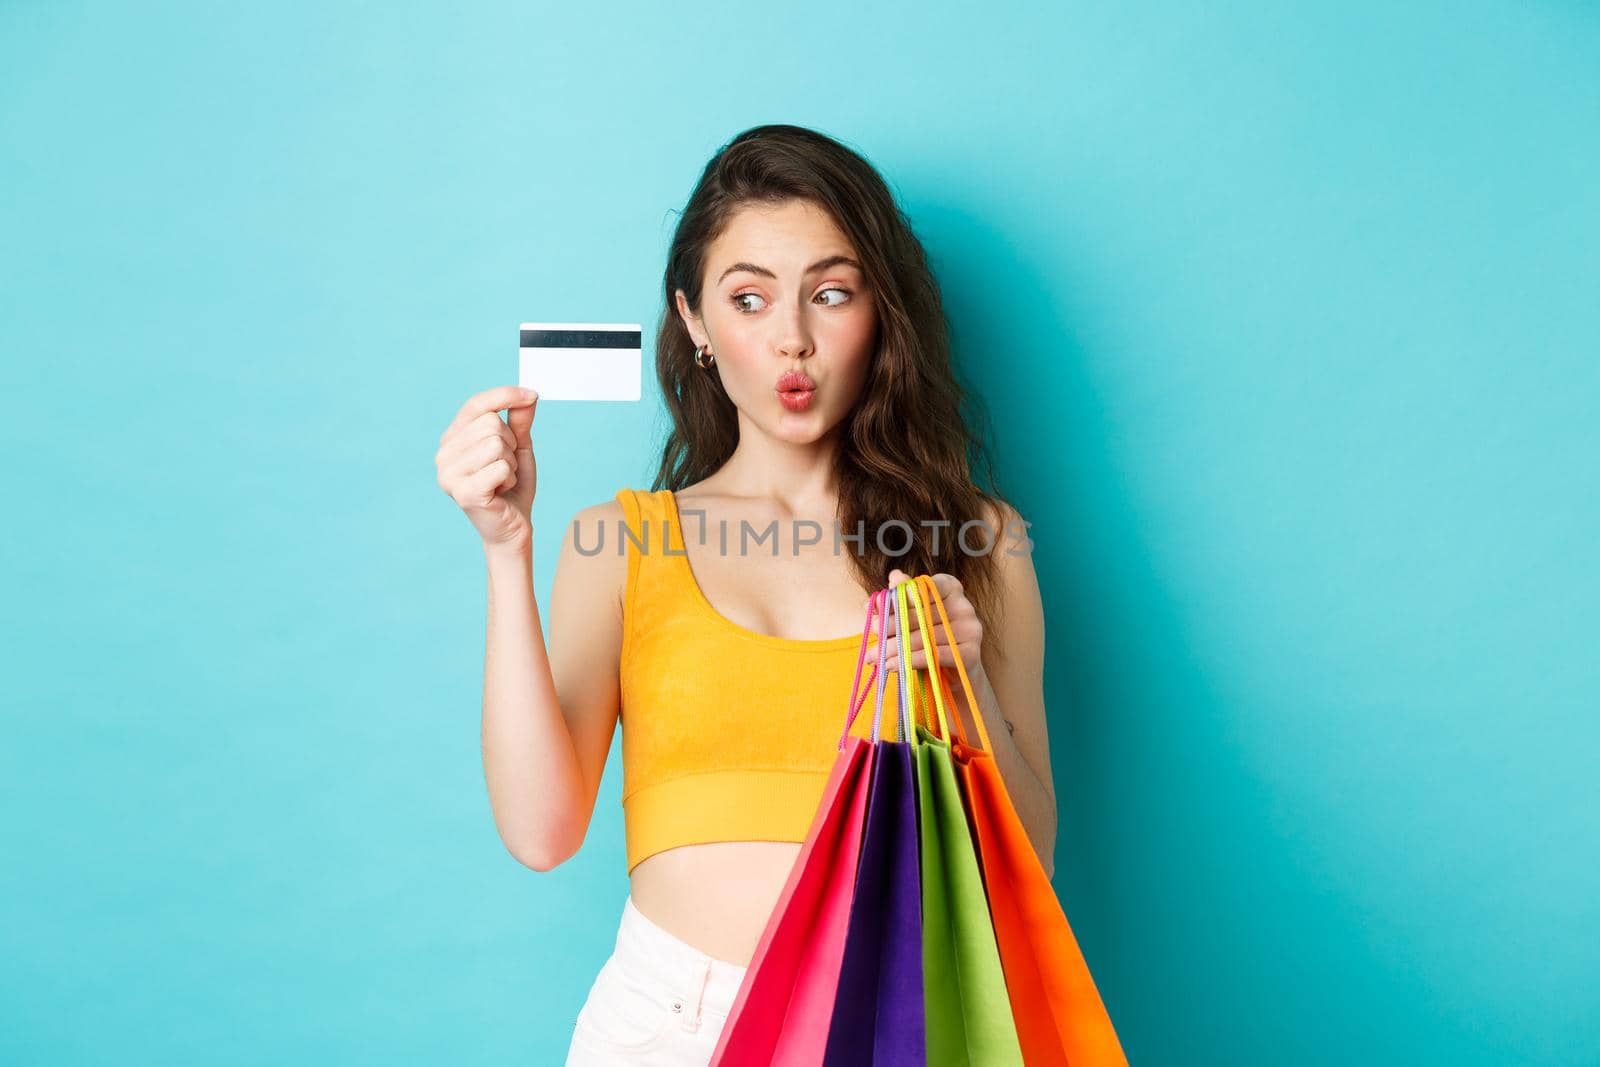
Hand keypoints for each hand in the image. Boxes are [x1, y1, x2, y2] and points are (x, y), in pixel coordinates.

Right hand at [435, 385, 538, 549]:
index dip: (505, 395)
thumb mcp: (518, 447)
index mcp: (452, 438)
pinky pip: (501, 467)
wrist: (512, 526)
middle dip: (511, 443)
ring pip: (497, 444)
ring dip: (511, 463)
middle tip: (507, 465)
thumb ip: (519, 421)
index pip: (476, 405)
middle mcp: (444, 454)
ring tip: (503, 479)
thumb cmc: (512, 485)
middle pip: (491, 424)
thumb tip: (527, 395)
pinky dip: (510, 478)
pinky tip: (501, 491)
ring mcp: (449, 474)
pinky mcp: (463, 492)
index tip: (531, 395)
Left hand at [863, 568, 985, 682]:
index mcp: (951, 588)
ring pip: (924, 637)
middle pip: (920, 614)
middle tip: (871, 633)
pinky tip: (890, 665)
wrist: (951, 673)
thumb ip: (902, 597)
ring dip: (894, 648)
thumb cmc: (926, 638)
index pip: (922, 586)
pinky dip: (909, 661)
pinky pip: (934, 655)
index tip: (879, 610)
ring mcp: (971, 629)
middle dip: (890, 625)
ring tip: (874, 656)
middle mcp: (964, 605)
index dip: (899, 598)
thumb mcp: (911, 616)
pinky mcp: (971, 654)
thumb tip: (894, 576)